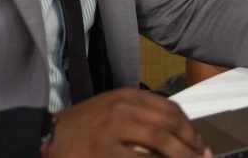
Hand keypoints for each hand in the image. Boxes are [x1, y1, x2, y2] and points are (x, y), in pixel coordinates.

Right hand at [48, 88, 211, 157]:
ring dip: (182, 156)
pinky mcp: (105, 151)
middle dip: (192, 145)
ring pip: (161, 142)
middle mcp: (123, 108)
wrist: (47, 137)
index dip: (190, 128)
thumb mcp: (112, 110)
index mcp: (127, 96)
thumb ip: (140, 116)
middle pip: (170, 124)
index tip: (200, 144)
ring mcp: (113, 129)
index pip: (170, 108)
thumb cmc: (83, 128)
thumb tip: (177, 135)